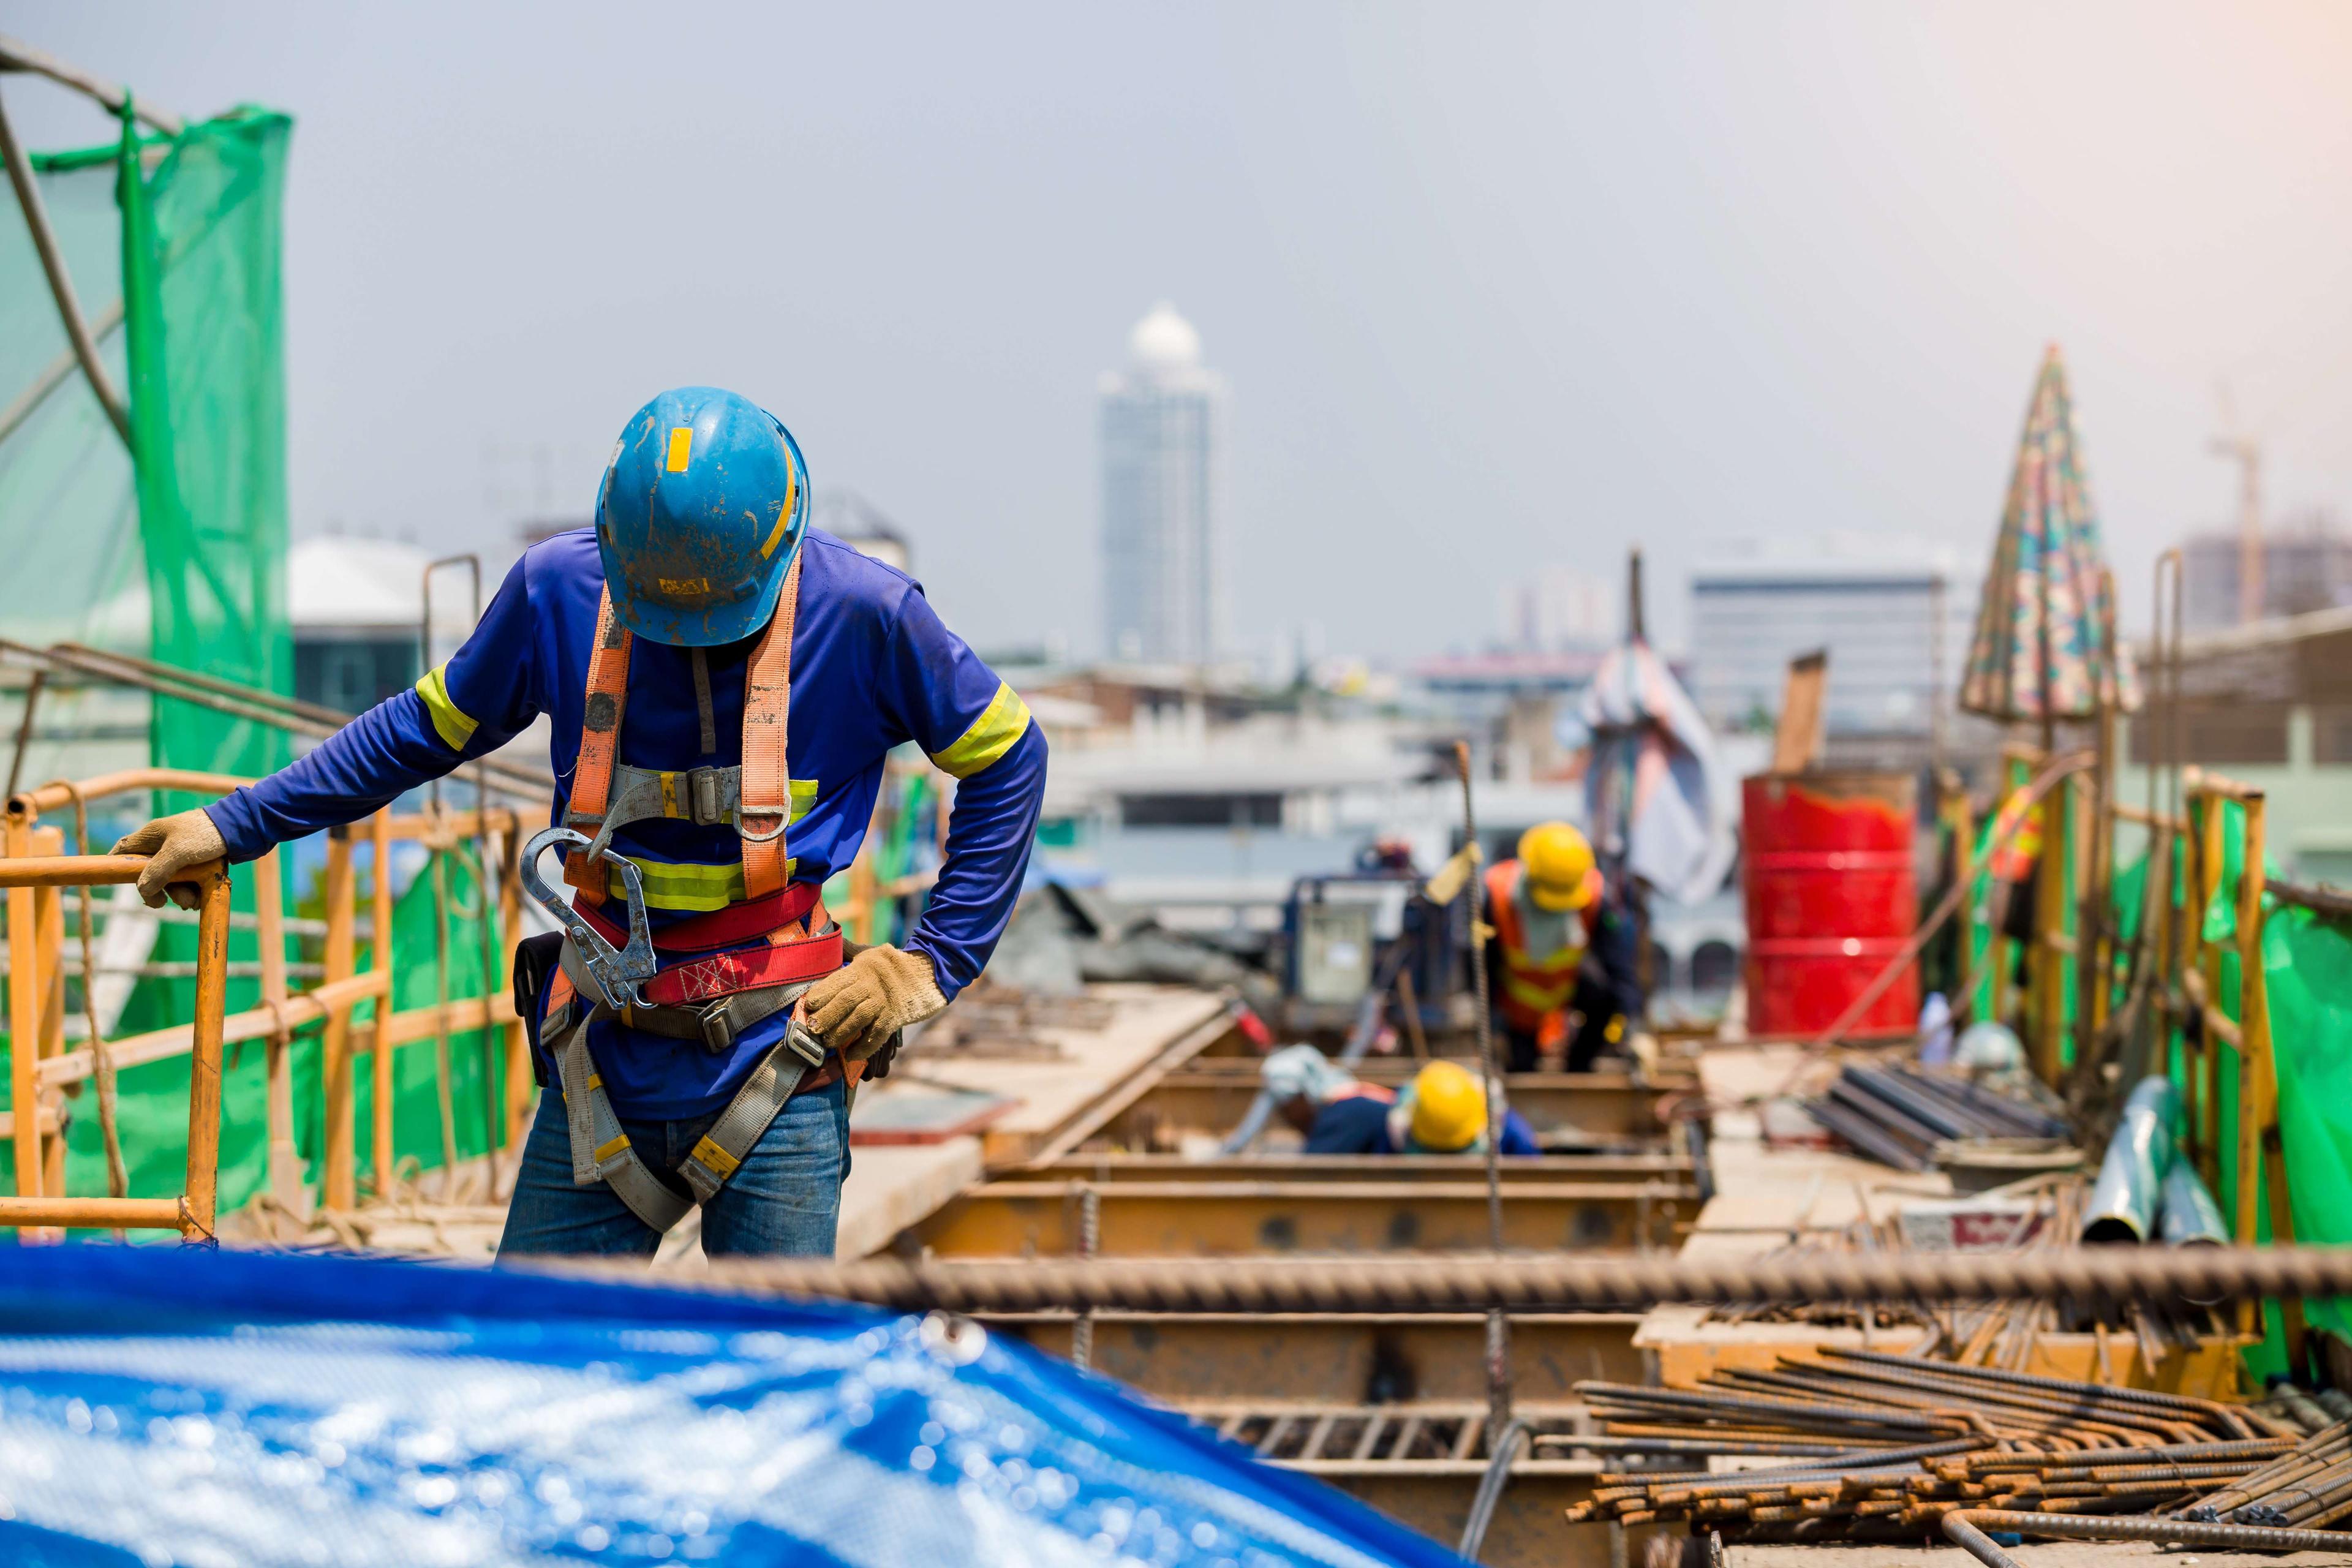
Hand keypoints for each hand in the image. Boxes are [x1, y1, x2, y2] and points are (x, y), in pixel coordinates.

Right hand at [111, 809, 225, 910]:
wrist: (244, 829)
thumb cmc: (207, 834)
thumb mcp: (178, 852)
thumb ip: (158, 870)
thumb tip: (142, 890)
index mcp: (153, 835)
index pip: (125, 849)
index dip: (115, 864)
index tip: (110, 880)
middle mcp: (164, 844)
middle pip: (149, 873)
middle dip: (159, 890)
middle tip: (164, 902)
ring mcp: (182, 854)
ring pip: (171, 881)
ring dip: (180, 895)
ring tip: (192, 902)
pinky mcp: (198, 863)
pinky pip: (188, 882)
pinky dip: (192, 892)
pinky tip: (200, 898)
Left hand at [801, 943, 944, 1060]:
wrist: (930, 972)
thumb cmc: (895, 964)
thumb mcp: (872, 953)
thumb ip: (850, 951)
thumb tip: (830, 939)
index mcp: (862, 968)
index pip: (836, 981)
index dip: (821, 994)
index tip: (809, 1005)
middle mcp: (871, 984)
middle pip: (844, 1001)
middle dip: (826, 1016)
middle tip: (812, 1029)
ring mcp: (884, 1002)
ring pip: (858, 1019)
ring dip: (840, 1032)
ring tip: (827, 1042)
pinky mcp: (895, 1017)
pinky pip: (877, 1034)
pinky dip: (863, 1046)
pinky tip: (851, 1054)